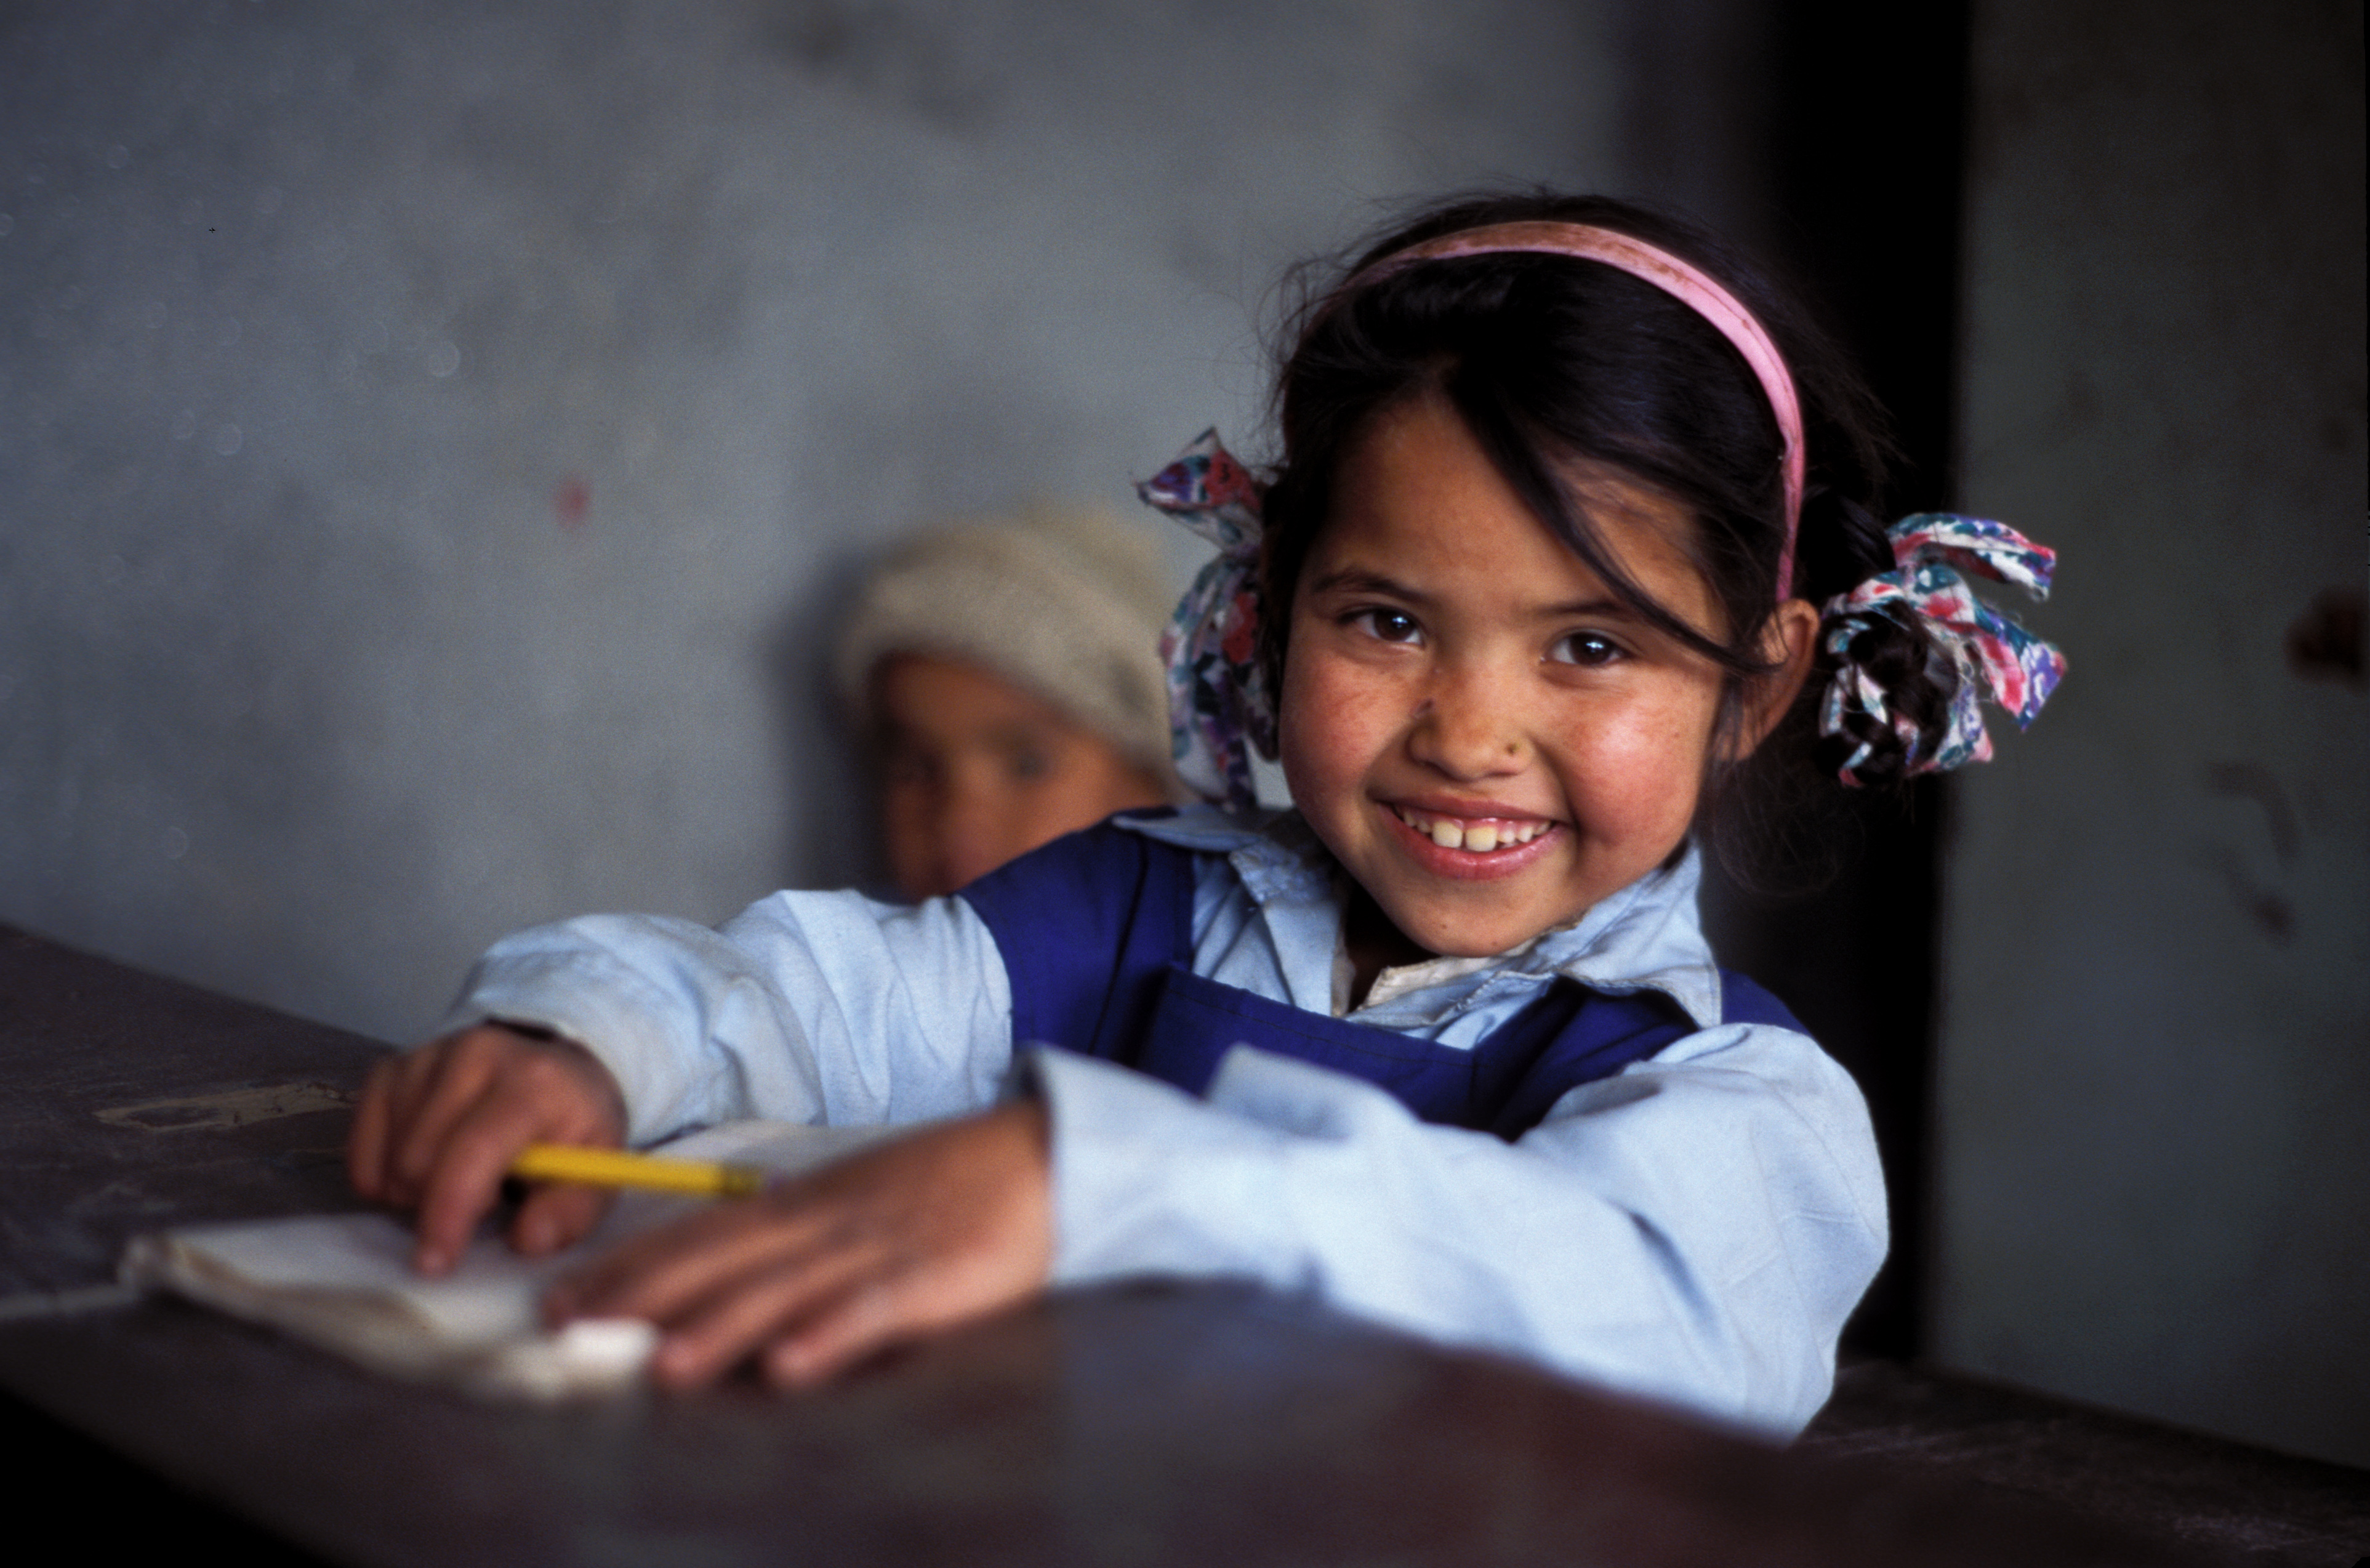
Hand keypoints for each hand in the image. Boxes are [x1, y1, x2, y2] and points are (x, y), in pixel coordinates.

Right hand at [347, 1022, 628, 1274]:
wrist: (557, 1069)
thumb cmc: (574, 1126)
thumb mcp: (596, 1168)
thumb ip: (572, 1210)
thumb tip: (528, 1240)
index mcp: (532, 1083)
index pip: (472, 1152)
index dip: (447, 1213)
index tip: (435, 1262)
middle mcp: (474, 1056)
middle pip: (417, 1161)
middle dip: (440, 1202)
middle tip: (486, 1198)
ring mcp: (427, 1056)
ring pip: (388, 1156)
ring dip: (414, 1189)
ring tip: (460, 1176)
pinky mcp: (393, 1066)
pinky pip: (361, 1141)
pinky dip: (382, 1171)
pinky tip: (422, 1168)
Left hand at [544, 1099, 1051, 1390]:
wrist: (1045, 1155)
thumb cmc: (952, 1183)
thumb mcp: (860, 1197)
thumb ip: (797, 1232)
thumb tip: (727, 1266)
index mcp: (808, 1201)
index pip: (701, 1233)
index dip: (630, 1266)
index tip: (564, 1297)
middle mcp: (829, 1219)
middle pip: (723, 1258)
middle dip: (643, 1295)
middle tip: (571, 1328)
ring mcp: (879, 1245)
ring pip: (786, 1288)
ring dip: (721, 1326)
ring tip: (662, 1367)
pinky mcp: (935, 1275)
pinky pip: (874, 1309)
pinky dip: (829, 1336)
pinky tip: (788, 1367)